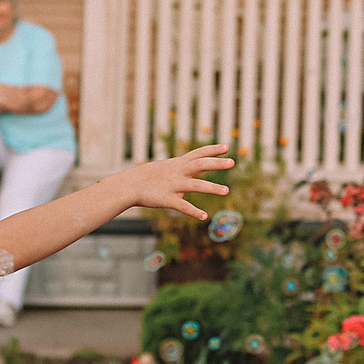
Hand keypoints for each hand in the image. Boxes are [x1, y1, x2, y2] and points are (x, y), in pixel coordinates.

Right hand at [118, 144, 235, 219]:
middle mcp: (178, 172)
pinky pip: (183, 206)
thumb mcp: (169, 168)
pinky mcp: (168, 199)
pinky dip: (194, 211)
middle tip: (233, 162)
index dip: (212, 150)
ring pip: (195, 185)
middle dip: (216, 163)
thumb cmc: (151, 177)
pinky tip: (204, 216)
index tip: (227, 147)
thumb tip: (197, 169)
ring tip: (227, 191)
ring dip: (211, 188)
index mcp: (179, 164)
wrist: (131, 185)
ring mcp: (173, 185)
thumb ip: (184, 168)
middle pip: (200, 165)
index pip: (198, 153)